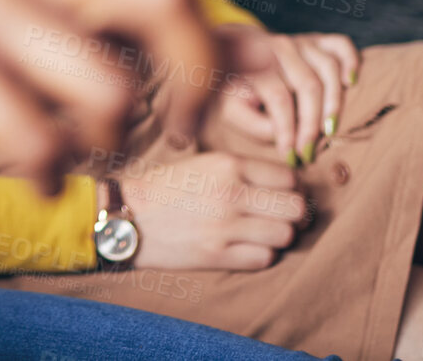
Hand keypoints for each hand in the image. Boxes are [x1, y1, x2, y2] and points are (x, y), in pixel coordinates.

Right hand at [0, 0, 259, 194]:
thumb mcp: (86, 51)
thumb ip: (168, 45)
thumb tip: (268, 53)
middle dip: (194, 79)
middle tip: (182, 124)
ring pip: (110, 86)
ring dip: (111, 142)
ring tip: (86, 147)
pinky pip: (40, 137)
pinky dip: (50, 175)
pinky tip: (36, 176)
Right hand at [114, 150, 307, 270]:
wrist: (126, 215)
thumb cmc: (164, 188)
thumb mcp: (202, 163)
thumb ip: (241, 170)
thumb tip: (284, 185)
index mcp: (228, 164)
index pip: (290, 177)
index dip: (292, 189)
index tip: (283, 196)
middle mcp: (231, 193)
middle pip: (296, 208)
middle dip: (295, 215)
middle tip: (283, 219)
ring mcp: (225, 226)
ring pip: (285, 235)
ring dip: (279, 237)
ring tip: (264, 234)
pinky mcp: (217, 255)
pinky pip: (265, 259)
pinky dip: (261, 255)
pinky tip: (246, 248)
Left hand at [212, 26, 360, 164]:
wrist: (232, 54)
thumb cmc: (236, 89)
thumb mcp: (231, 109)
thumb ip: (254, 124)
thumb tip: (285, 136)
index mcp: (254, 62)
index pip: (279, 98)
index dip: (287, 130)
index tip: (290, 155)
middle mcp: (280, 48)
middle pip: (307, 85)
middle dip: (311, 123)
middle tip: (309, 151)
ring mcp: (300, 42)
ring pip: (328, 67)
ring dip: (334, 101)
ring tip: (330, 130)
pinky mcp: (317, 40)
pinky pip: (341, 44)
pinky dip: (351, 61)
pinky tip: (350, 83)